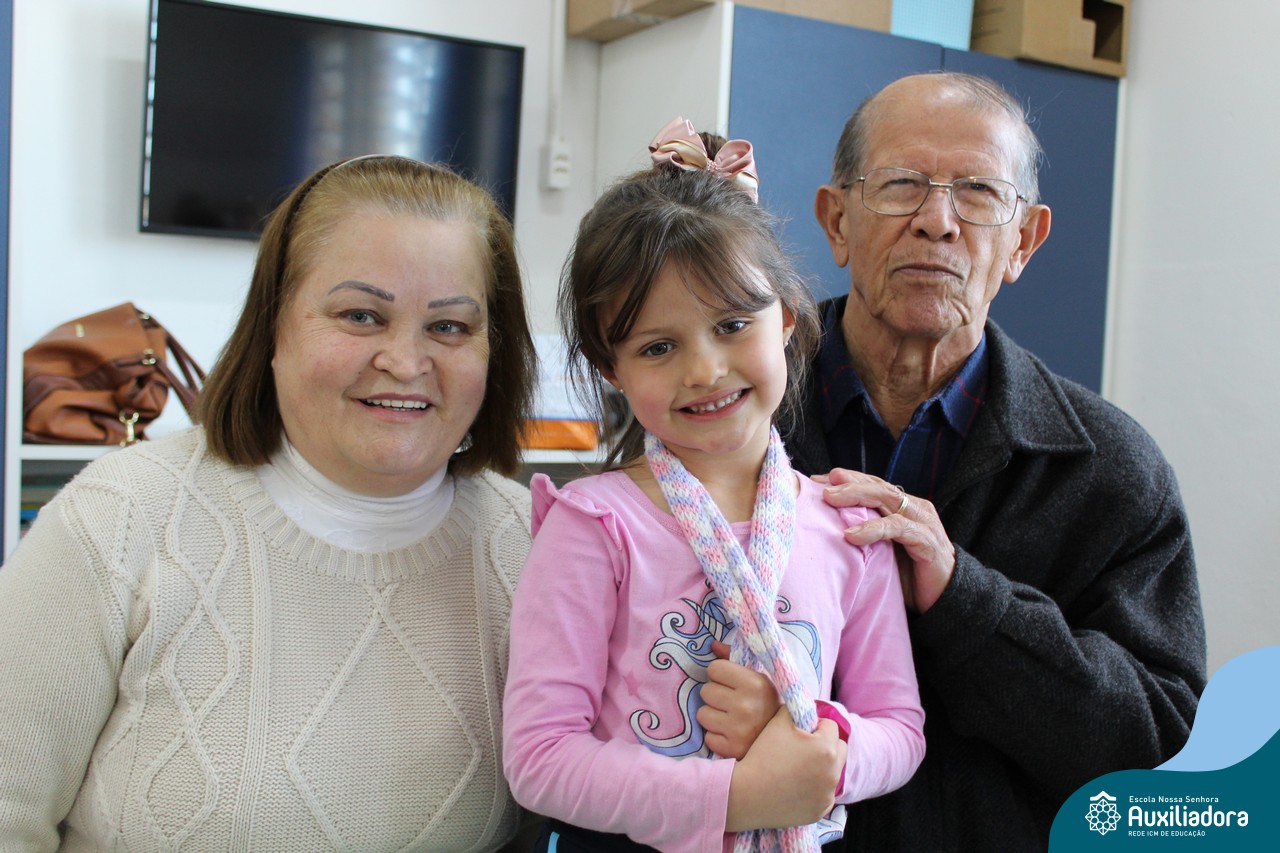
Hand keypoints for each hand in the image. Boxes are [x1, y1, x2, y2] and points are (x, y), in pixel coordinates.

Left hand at [697, 641, 779, 758]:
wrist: (786, 741)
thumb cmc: (767, 705)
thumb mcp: (758, 678)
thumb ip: (734, 658)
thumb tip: (712, 645)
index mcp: (754, 683)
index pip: (714, 669)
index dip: (720, 675)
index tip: (731, 683)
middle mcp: (745, 706)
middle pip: (705, 690)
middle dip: (716, 696)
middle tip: (731, 702)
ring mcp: (738, 729)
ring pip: (702, 714)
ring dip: (713, 716)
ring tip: (729, 718)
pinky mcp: (731, 749)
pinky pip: (707, 737)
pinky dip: (716, 736)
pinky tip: (730, 734)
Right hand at [725, 707, 844, 831]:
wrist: (747, 794)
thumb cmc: (763, 755)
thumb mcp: (778, 721)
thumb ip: (796, 709)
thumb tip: (804, 710)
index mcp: (826, 749)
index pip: (831, 726)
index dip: (815, 725)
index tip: (799, 733)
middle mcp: (833, 773)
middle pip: (840, 749)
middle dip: (826, 745)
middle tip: (802, 749)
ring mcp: (827, 795)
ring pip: (834, 772)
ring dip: (822, 767)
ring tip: (798, 768)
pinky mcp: (820, 811)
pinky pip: (825, 793)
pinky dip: (815, 788)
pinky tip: (796, 786)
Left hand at [814, 468, 955, 612]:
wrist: (944, 601)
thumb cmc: (908, 575)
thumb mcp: (882, 550)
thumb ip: (865, 533)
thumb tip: (825, 527)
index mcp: (903, 507)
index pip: (873, 484)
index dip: (846, 480)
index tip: (816, 481)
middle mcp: (914, 508)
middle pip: (878, 486)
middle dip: (848, 483)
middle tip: (821, 486)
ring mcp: (923, 522)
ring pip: (887, 498)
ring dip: (856, 496)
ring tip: (830, 500)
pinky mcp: (927, 541)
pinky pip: (897, 528)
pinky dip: (873, 529)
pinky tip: (852, 535)